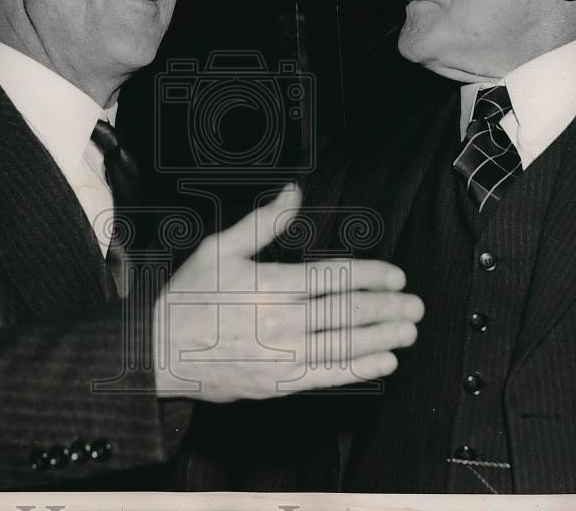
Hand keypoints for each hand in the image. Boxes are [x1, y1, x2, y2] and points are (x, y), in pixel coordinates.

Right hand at [153, 184, 423, 401]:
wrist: (160, 351)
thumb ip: (262, 223)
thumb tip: (293, 193)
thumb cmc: (189, 296)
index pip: (336, 277)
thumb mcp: (219, 249)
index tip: (396, 277)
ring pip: (346, 344)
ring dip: (383, 336)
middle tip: (415, 304)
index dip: (373, 276)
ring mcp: (283, 354)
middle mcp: (283, 320)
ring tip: (408, 330)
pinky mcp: (279, 382)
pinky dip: (360, 369)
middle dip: (388, 307)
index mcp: (272, 284)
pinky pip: (329, 376)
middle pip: (348, 311)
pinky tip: (384, 362)